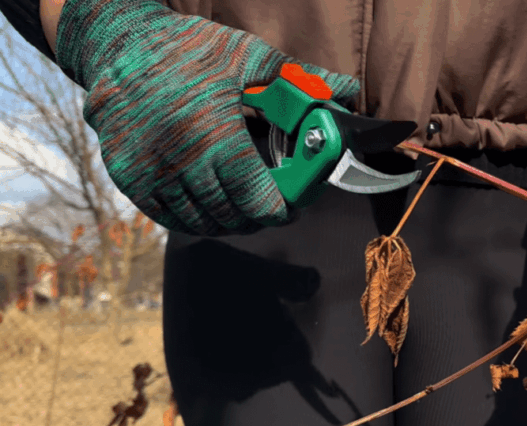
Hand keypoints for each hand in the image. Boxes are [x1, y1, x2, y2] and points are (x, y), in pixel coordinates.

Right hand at [54, 0, 359, 234]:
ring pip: (203, 223)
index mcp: (215, 135)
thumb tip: (348, 92)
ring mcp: (150, 173)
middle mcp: (180, 161)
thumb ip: (303, 81)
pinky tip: (213, 207)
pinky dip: (197, 220)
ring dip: (231, 222)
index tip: (295, 205)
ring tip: (247, 206)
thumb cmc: (190, 48)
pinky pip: (171, 219)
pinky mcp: (129, 179)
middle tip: (275, 206)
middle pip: (234, 217)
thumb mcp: (250, 56)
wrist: (120, 44)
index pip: (258, 199)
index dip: (283, 210)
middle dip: (261, 216)